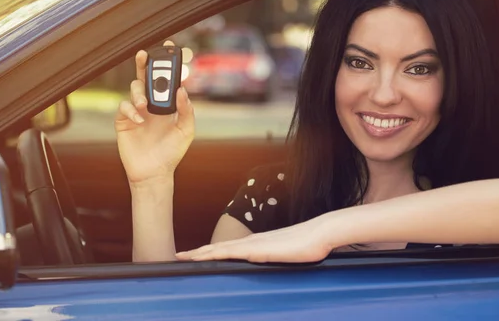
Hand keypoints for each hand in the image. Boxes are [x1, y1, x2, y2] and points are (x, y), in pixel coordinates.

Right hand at [115, 41, 194, 184]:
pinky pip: (123, 106)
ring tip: (146, 105)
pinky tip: (139, 120)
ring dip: (139, 92)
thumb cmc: (171, 152)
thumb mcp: (186, 131)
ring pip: (134, 88)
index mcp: (168, 104)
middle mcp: (152, 104)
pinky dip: (131, 110)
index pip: (167, 79)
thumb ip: (186, 110)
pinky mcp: (124, 120)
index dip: (168, 64)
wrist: (154, 173)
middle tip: (145, 54)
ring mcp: (137, 110)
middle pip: (146, 76)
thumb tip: (182, 90)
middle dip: (145, 63)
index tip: (169, 48)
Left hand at [175, 219, 331, 262]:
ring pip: (223, 249)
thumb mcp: (285, 255)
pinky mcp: (263, 249)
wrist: (320, 233)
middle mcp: (252, 242)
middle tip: (178, 256)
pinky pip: (237, 252)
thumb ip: (274, 258)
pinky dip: (221, 254)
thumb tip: (267, 265)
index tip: (193, 255)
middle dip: (197, 252)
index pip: (226, 248)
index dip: (208, 252)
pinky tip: (211, 256)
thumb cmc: (307, 245)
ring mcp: (256, 244)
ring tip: (185, 256)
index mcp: (256, 243)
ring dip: (203, 253)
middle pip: (218, 247)